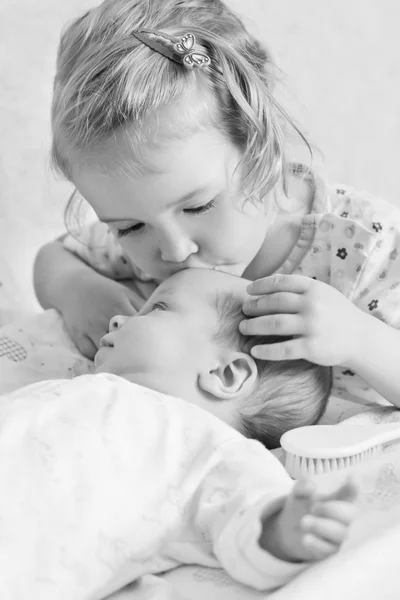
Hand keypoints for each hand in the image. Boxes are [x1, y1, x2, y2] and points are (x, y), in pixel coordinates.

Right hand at [58, 273, 145, 358]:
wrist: (74, 286)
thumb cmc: (106, 291)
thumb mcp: (126, 293)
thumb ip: (142, 305)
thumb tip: (160, 318)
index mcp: (119, 306)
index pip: (137, 327)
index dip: (145, 336)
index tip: (151, 343)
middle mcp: (104, 318)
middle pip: (122, 341)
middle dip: (132, 349)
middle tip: (140, 356)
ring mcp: (90, 328)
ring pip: (106, 350)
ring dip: (115, 355)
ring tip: (124, 360)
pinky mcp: (78, 335)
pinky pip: (90, 353)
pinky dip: (99, 358)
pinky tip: (107, 357)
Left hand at [240, 274, 364, 365]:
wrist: (360, 338)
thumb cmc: (336, 314)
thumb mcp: (322, 293)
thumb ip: (299, 289)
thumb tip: (266, 286)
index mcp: (313, 288)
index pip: (281, 282)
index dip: (261, 285)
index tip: (248, 291)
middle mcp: (312, 305)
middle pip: (274, 303)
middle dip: (255, 306)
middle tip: (244, 310)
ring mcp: (312, 326)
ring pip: (274, 324)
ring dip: (254, 326)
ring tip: (243, 327)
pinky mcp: (311, 347)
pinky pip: (282, 349)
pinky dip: (265, 350)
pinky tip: (254, 351)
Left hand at [259, 477, 357, 562]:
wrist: (289, 530)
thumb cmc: (301, 506)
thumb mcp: (298, 493)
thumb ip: (303, 487)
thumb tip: (312, 487)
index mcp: (338, 499)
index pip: (350, 493)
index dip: (354, 486)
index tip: (353, 477)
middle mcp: (342, 518)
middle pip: (349, 515)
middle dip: (331, 510)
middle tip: (313, 507)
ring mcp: (338, 536)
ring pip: (340, 534)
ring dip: (321, 527)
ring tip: (303, 522)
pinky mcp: (330, 551)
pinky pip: (329, 550)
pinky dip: (317, 544)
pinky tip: (305, 538)